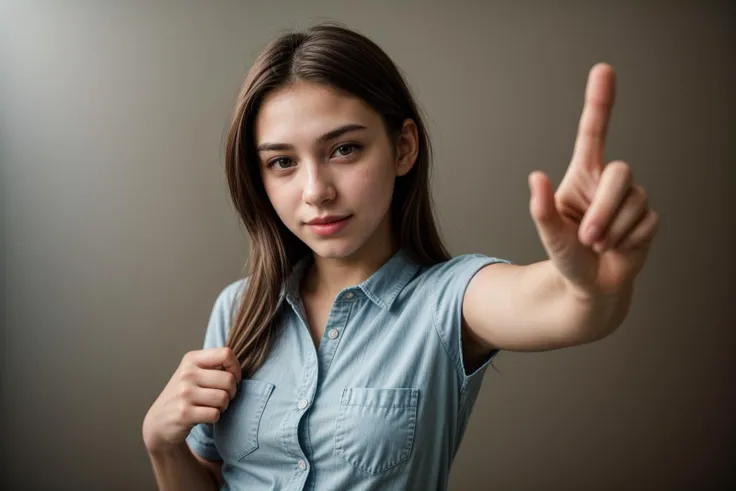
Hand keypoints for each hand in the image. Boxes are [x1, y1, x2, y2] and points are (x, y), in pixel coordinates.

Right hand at [142, 347, 241, 452]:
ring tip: (213, 406)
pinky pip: (215, 414)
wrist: (159, 421)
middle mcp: (187, 374)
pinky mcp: (184, 413)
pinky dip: (215, 417)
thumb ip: (214, 365)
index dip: (236, 367)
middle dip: (231, 391)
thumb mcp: (193, 372)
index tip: (234, 377)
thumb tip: (238, 366)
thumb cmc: (184, 394)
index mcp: (191, 359)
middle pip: (229, 379)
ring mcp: (184, 394)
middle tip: (223, 396)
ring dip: (223, 406)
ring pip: (224, 398)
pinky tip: (204, 415)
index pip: (226, 354)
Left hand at [528, 63, 658, 297]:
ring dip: (612, 229)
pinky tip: (617, 248)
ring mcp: (630, 199)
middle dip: (605, 208)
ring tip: (597, 245)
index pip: (593, 133)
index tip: (603, 70)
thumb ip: (541, 209)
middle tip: (587, 237)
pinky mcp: (648, 218)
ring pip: (634, 200)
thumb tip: (535, 176)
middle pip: (622, 171)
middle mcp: (607, 183)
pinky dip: (627, 241)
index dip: (600, 102)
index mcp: (582, 177)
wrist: (591, 285)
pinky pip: (646, 222)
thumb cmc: (566, 257)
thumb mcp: (549, 235)